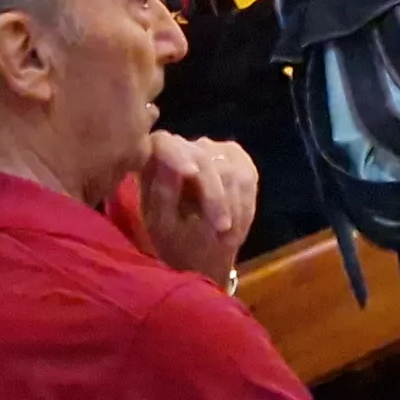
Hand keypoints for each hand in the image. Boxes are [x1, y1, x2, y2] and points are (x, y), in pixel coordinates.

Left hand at [137, 133, 257, 281]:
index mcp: (153, 160)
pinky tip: (237, 230)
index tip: (190, 173)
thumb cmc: (173, 241)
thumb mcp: (162, 225)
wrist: (200, 256)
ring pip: (230, 170)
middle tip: (221, 230)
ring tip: (229, 239)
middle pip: (204, 158)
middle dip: (215, 197)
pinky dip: (244, 207)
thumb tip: (170, 165)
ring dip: (233, 208)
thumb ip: (163, 194)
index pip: (164, 142)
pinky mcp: (237, 159)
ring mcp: (213, 150)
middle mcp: (183, 147)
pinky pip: (247, 178)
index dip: (177, 153)